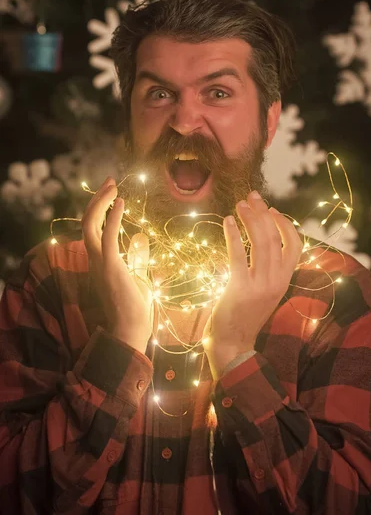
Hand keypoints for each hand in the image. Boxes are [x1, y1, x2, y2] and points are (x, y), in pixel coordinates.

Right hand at [81, 177, 152, 352]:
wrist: (131, 332)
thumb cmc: (134, 309)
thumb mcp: (138, 276)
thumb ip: (137, 257)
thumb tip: (140, 238)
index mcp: (100, 261)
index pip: (93, 229)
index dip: (100, 208)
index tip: (113, 193)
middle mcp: (94, 259)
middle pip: (87, 222)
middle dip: (98, 199)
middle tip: (110, 182)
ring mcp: (100, 263)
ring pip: (89, 226)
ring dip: (100, 203)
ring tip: (113, 186)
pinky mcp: (110, 267)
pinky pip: (107, 237)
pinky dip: (112, 218)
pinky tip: (121, 203)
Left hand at [203, 190, 302, 378]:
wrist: (232, 345)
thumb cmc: (243, 315)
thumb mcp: (262, 290)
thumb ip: (264, 268)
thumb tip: (257, 239)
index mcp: (284, 280)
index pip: (295, 245)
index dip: (285, 223)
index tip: (270, 208)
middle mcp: (276, 281)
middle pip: (275, 238)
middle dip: (262, 213)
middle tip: (251, 197)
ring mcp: (260, 286)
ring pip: (261, 243)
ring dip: (249, 219)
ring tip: (239, 205)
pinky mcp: (240, 290)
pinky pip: (238, 256)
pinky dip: (233, 236)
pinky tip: (227, 222)